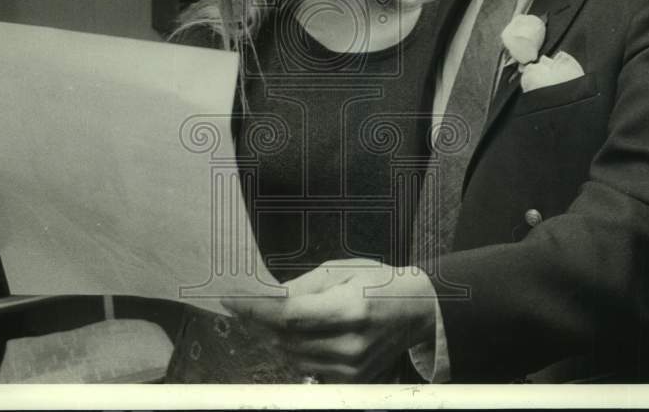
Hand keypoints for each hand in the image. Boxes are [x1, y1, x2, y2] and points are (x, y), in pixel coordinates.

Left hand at [222, 259, 437, 381]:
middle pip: (285, 338)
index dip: (254, 309)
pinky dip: (291, 349)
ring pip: (291, 356)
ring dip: (270, 336)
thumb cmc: (380, 283)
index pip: (288, 315)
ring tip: (261, 316)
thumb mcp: (343, 269)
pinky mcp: (351, 379)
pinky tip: (288, 332)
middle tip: (240, 305)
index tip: (231, 298)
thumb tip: (268, 297)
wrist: (417, 312)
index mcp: (350, 310)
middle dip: (257, 321)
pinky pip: (306, 366)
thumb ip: (303, 285)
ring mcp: (351, 367)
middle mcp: (350, 345)